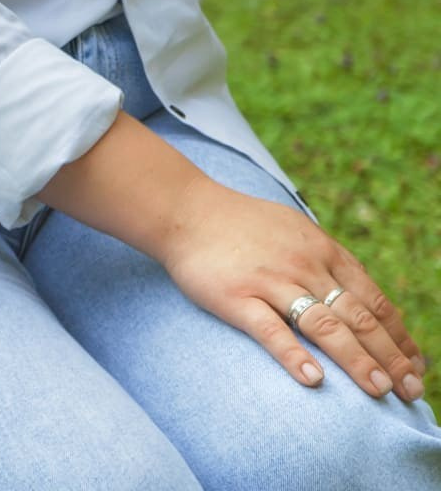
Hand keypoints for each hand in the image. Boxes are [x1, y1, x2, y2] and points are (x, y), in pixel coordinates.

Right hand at [156, 179, 425, 402]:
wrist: (183, 209)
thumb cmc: (240, 224)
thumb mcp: (295, 230)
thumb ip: (326, 260)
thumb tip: (360, 295)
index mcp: (322, 250)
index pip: (374, 300)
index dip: (399, 336)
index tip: (416, 367)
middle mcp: (304, 266)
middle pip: (359, 317)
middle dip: (390, 357)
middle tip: (411, 390)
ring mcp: (271, 281)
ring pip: (325, 326)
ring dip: (357, 360)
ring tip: (379, 390)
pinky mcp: (236, 296)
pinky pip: (270, 330)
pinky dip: (294, 355)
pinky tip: (314, 380)